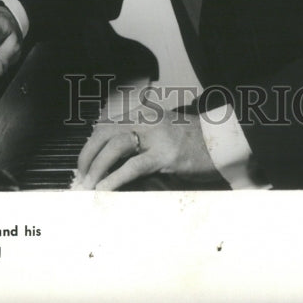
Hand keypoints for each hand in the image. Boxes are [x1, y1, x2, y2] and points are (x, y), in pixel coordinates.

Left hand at [73, 108, 219, 190]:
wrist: (222, 142)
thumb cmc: (194, 141)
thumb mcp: (164, 131)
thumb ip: (142, 138)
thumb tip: (115, 160)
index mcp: (144, 113)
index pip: (107, 125)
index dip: (91, 145)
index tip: (83, 164)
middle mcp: (147, 120)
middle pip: (105, 132)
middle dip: (87, 155)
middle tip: (80, 176)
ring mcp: (156, 136)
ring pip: (115, 147)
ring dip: (97, 168)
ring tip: (88, 186)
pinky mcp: (165, 155)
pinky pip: (133, 166)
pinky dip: (114, 178)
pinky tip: (104, 189)